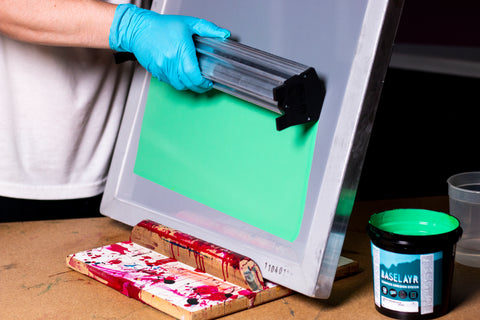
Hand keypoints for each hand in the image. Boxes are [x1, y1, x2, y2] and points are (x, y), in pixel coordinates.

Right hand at [109, 4, 229, 92]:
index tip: (208, 82)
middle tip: (204, 84)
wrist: (138, 29)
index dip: (203, 82)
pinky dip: (178, 82)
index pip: (193, 75)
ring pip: (179, 85)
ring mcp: (162, 68)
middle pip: (188, 83)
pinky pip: (170, 83)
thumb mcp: (188, 23)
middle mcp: (170, 62)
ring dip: (188, 85)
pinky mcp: (156, 72)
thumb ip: (208, 28)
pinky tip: (181, 76)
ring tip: (194, 80)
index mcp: (180, 50)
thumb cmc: (161, 26)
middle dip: (198, 86)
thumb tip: (224, 34)